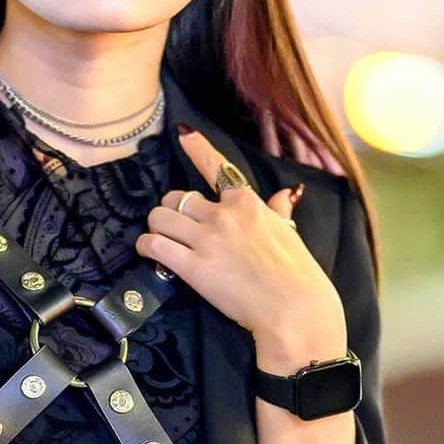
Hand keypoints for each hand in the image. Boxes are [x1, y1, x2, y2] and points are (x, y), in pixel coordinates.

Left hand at [135, 126, 342, 345]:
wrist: (294, 309)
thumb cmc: (297, 273)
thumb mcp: (289, 232)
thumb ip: (278, 210)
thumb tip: (285, 194)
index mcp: (247, 202)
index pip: (217, 167)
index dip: (196, 148)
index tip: (183, 134)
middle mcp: (223, 214)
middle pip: (176, 197)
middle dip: (171, 211)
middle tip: (176, 228)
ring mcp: (206, 239)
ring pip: (159, 217)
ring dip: (156, 228)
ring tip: (162, 241)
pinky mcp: (192, 266)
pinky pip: (153, 245)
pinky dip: (146, 247)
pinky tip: (149, 252)